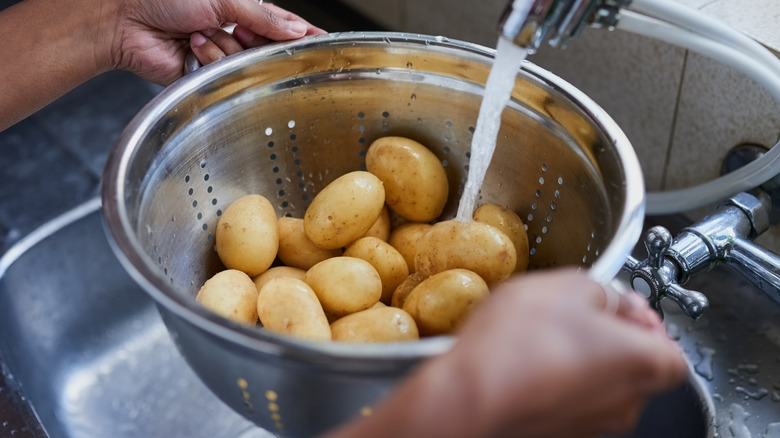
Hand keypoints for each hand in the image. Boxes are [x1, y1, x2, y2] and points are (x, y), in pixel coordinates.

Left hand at [109, 0, 323, 84]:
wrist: (124, 19)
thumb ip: (264, 16)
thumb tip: (295, 30)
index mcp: (239, 8)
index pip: (281, 22)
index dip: (302, 33)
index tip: (324, 42)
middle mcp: (231, 31)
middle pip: (266, 47)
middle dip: (253, 39)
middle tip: (238, 30)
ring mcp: (219, 54)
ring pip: (245, 62)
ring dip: (224, 46)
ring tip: (199, 32)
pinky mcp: (205, 76)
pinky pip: (223, 74)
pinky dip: (209, 59)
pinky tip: (192, 46)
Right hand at [447, 269, 686, 436]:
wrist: (470, 394)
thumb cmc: (520, 344)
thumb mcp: (569, 286)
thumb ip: (605, 291)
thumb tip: (611, 299)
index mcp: (643, 363)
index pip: (674, 351)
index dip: (649, 323)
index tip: (621, 303)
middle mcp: (625, 402)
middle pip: (636, 368)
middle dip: (613, 337)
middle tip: (579, 312)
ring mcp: (589, 424)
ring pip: (600, 384)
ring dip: (581, 358)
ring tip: (543, 332)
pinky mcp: (556, 431)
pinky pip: (568, 398)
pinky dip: (555, 378)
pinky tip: (525, 356)